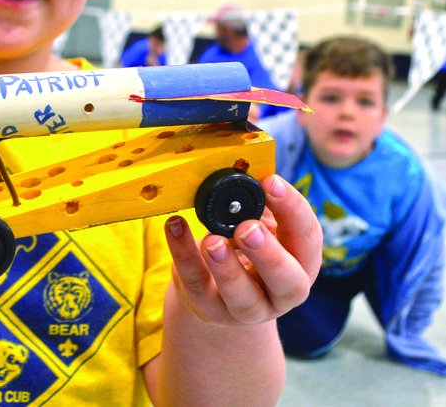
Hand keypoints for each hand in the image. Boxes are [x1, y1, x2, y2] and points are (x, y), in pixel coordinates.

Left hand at [164, 174, 320, 326]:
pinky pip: (195, 284)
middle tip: (248, 228)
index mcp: (301, 264)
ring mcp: (246, 309)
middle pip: (288, 283)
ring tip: (211, 240)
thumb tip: (249, 173)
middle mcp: (281, 293)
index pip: (309, 239)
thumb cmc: (245, 251)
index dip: (293, 210)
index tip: (270, 182)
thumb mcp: (260, 228)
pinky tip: (174, 227)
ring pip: (242, 298)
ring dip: (226, 267)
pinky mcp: (209, 309)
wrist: (218, 294)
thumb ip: (260, 207)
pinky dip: (183, 254)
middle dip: (269, 255)